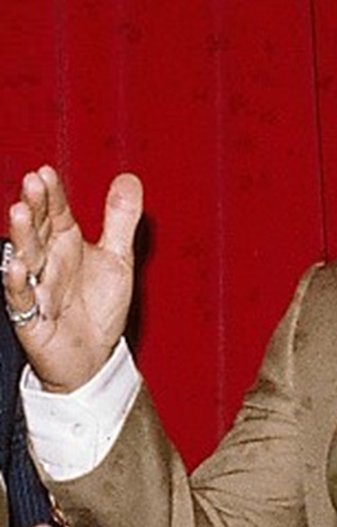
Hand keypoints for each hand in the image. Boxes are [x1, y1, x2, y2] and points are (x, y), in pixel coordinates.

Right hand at [3, 166, 141, 392]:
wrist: (96, 354)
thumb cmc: (99, 303)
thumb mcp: (118, 257)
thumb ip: (121, 219)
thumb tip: (129, 177)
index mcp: (66, 244)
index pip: (57, 213)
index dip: (52, 194)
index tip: (45, 172)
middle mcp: (49, 262)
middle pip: (39, 230)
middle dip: (35, 207)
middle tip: (31, 183)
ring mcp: (38, 289)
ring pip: (26, 259)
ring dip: (21, 237)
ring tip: (19, 213)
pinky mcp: (33, 320)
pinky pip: (22, 300)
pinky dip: (17, 284)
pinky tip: (16, 267)